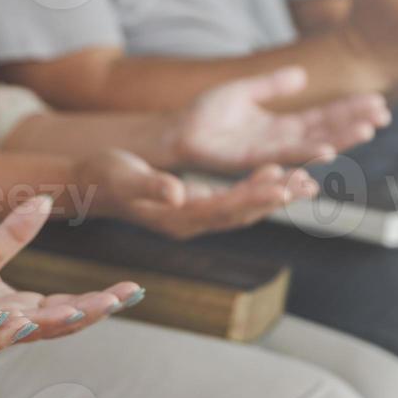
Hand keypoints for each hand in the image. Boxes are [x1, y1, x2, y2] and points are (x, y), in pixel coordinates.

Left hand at [0, 196, 136, 336]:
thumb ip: (15, 232)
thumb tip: (45, 201)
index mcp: (20, 309)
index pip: (71, 306)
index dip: (102, 299)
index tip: (133, 289)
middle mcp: (10, 326)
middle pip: (64, 323)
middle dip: (96, 310)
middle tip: (127, 297)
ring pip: (34, 332)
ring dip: (63, 321)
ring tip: (90, 307)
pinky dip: (13, 327)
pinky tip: (29, 316)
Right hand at [74, 149, 318, 238]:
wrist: (88, 183)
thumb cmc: (103, 176)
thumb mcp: (124, 176)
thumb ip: (150, 185)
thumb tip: (177, 192)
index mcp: (175, 217)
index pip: (223, 209)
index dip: (254, 196)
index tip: (282, 184)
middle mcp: (189, 222)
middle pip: (241, 213)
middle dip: (276, 198)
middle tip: (309, 184)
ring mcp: (193, 218)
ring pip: (243, 210)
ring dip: (274, 196)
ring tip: (305, 182)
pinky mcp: (195, 207)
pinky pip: (234, 202)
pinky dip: (257, 190)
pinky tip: (276, 174)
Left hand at [173, 67, 390, 173]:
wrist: (175, 131)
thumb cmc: (204, 115)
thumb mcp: (244, 92)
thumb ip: (273, 85)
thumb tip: (302, 75)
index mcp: (281, 126)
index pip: (323, 117)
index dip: (349, 110)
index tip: (376, 102)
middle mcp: (280, 141)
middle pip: (326, 131)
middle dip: (354, 123)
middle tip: (384, 115)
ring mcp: (268, 151)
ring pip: (312, 145)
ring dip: (340, 140)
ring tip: (366, 130)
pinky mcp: (252, 158)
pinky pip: (283, 156)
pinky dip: (306, 154)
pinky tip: (327, 150)